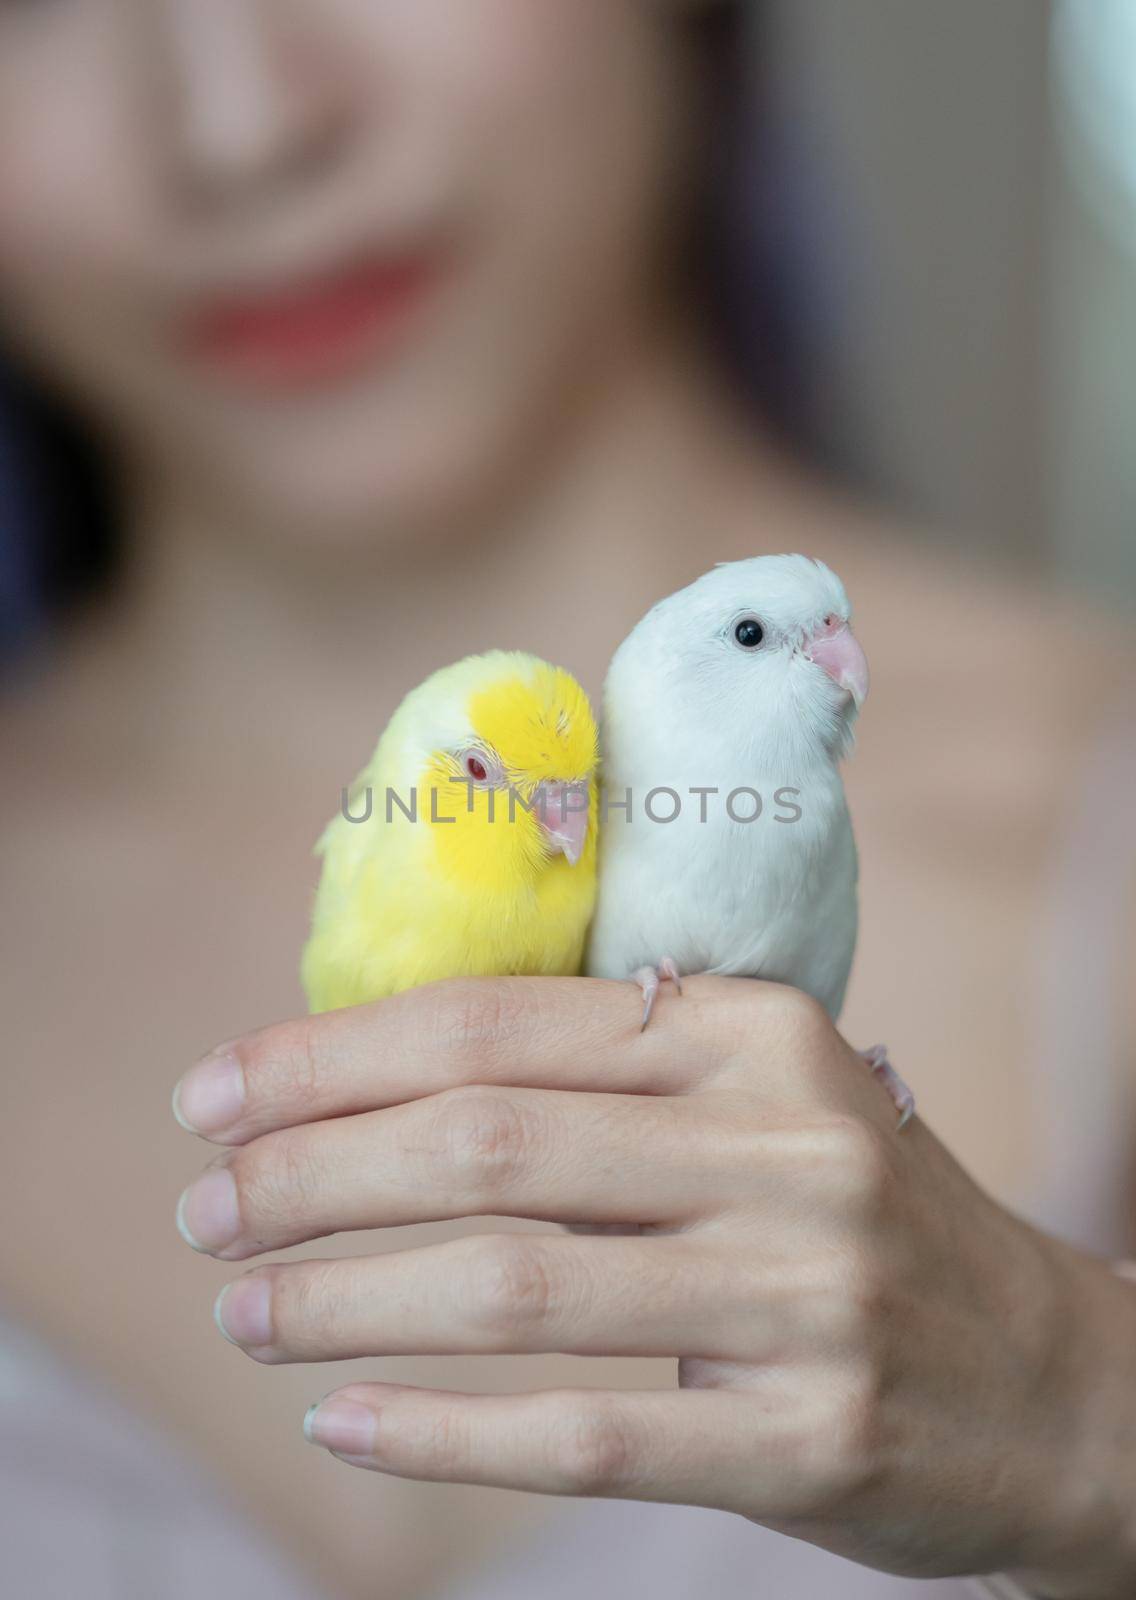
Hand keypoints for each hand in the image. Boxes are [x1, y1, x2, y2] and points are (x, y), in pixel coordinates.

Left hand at [172, 977, 1135, 1592]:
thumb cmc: (856, 1221)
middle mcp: (783, 1144)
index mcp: (754, 1032)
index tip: (215, 1097)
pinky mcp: (809, 1440)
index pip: (497, 1023)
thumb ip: (602, 1083)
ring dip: (342, 1299)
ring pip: (511, 1285)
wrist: (1054, 1381)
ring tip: (243, 1311)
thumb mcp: (756, 1104)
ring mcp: (804, 1296)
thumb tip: (368, 1084)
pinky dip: (438, 1430)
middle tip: (205, 1209)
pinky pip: (582, 1432)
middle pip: (484, 1145)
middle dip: (309, 1174)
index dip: (331, 1057)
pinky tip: (342, 1422)